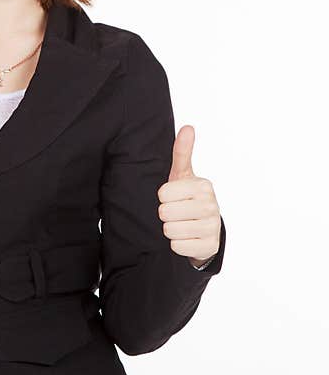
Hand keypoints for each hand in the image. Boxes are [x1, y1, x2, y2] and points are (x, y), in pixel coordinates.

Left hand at [157, 125, 221, 268]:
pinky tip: (183, 238)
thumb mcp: (181, 175)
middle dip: (164, 214)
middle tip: (173, 213)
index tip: (169, 197)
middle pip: (165, 213)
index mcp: (202, 186)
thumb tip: (188, 127)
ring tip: (177, 224)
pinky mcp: (210, 246)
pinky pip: (178, 247)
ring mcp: (212, 227)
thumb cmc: (185, 198)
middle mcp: (211, 205)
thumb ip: (181, 152)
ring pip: (170, 231)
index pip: (163, 193)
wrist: (203, 228)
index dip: (161, 197)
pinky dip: (176, 245)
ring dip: (169, 230)